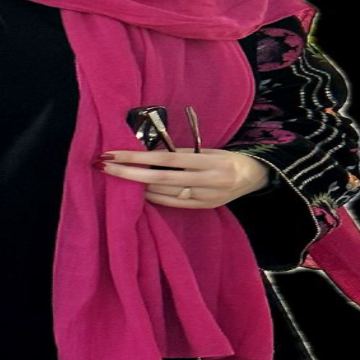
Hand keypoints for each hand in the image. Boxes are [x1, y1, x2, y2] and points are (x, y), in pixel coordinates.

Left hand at [94, 147, 271, 208]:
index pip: (165, 159)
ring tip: (115, 174)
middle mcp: (208, 182)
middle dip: (128, 173)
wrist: (256, 176)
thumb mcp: (207, 151)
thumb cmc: (226, 158)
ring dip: (137, 186)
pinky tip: (138, 190)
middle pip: (159, 179)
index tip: (113, 152)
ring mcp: (206, 199)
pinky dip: (153, 197)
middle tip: (103, 165)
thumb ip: (180, 154)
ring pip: (163, 194)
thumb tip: (145, 153)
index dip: (137, 156)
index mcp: (209, 162)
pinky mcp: (204, 209)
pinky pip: (172, 203)